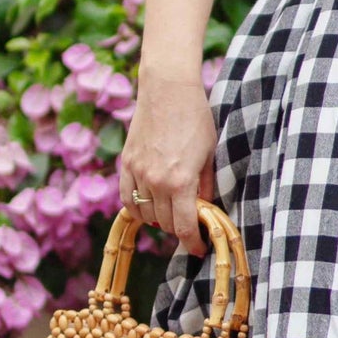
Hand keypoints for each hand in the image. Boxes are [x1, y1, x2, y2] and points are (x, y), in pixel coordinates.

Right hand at [118, 72, 217, 258]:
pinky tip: (149, 207)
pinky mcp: (126, 162)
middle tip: (190, 229)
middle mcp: (155, 181)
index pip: (184, 226)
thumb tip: (205, 209)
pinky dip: (137, 208)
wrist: (168, 89)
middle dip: (179, 230)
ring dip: (158, 220)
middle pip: (164, 223)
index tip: (198, 248)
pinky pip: (126, 197)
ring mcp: (137, 172)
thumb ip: (206, 185)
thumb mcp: (211, 153)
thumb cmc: (196, 118)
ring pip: (144, 213)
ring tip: (172, 215)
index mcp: (180, 181)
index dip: (192, 243)